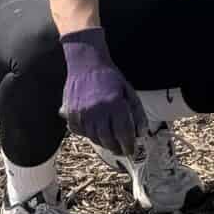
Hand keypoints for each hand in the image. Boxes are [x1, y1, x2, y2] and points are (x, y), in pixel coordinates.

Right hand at [58, 28, 146, 156]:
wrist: (86, 63)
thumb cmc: (110, 78)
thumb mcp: (128, 91)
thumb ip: (137, 112)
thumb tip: (142, 133)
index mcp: (115, 103)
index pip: (124, 132)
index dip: (128, 144)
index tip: (132, 151)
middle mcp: (97, 110)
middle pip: (108, 139)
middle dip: (116, 148)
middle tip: (121, 150)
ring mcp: (82, 112)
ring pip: (94, 138)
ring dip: (103, 143)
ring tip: (110, 143)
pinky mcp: (71, 113)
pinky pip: (79, 132)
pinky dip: (88, 135)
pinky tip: (95, 132)